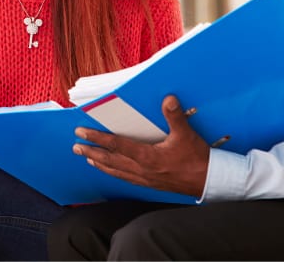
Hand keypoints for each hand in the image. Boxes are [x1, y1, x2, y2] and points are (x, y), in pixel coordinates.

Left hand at [71, 95, 210, 196]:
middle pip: (110, 160)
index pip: (116, 145)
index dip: (97, 137)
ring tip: (86, 157)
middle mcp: (142, 169)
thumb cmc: (197, 159)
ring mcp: (144, 179)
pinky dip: (113, 172)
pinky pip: (125, 178)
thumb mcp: (186, 135)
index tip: (82, 132)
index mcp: (147, 156)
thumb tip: (168, 98)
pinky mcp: (149, 184)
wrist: (208, 182)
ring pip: (115, 171)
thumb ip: (175, 116)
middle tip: (75, 146)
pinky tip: (109, 170)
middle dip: (91, 151)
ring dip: (99, 163)